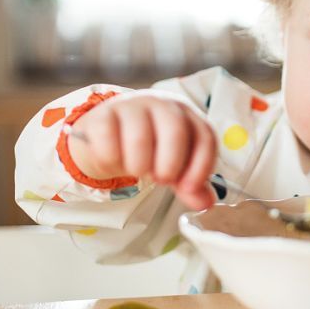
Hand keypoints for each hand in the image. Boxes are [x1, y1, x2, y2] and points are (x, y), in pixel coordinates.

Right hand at [67, 93, 217, 209]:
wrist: (109, 134)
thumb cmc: (148, 148)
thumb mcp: (172, 165)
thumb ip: (190, 185)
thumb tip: (205, 202)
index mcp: (186, 115)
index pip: (204, 136)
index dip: (200, 166)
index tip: (189, 188)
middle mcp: (162, 106)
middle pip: (175, 130)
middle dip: (170, 164)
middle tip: (160, 180)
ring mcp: (133, 107)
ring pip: (140, 137)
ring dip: (139, 165)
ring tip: (137, 170)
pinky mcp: (104, 114)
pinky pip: (108, 139)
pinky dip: (112, 159)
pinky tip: (114, 160)